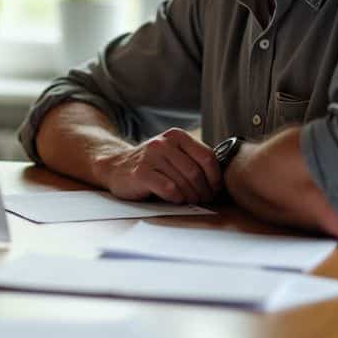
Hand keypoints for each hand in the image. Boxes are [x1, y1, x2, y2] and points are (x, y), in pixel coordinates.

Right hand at [95, 128, 221, 203]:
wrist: (116, 167)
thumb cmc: (152, 165)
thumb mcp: (173, 155)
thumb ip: (193, 160)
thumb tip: (221, 181)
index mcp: (176, 136)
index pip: (207, 157)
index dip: (215, 178)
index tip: (214, 189)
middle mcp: (163, 142)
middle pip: (196, 172)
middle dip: (203, 191)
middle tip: (202, 200)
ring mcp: (151, 156)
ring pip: (184, 182)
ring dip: (190, 197)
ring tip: (189, 201)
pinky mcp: (141, 173)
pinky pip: (169, 189)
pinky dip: (176, 198)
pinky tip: (173, 199)